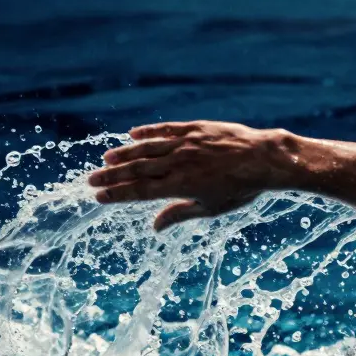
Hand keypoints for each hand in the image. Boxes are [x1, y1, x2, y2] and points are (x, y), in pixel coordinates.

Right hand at [88, 121, 295, 230]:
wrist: (264, 160)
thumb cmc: (241, 189)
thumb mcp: (212, 208)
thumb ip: (180, 214)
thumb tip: (155, 227)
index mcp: (181, 186)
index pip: (141, 191)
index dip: (118, 194)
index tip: (100, 197)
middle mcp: (179, 163)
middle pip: (138, 170)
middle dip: (112, 176)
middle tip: (91, 181)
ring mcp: (186, 143)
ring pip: (148, 148)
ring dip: (125, 154)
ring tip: (107, 160)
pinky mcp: (195, 128)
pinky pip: (166, 129)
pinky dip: (148, 132)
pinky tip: (133, 134)